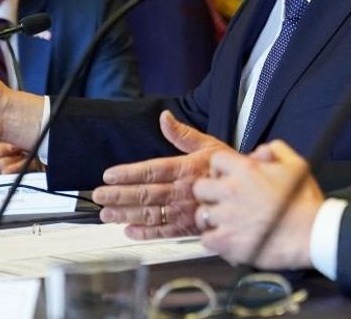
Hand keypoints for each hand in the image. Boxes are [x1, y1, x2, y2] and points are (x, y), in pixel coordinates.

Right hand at [0, 142, 31, 202]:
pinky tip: (16, 173)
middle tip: (27, 151)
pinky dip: (10, 178)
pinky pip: (0, 185)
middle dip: (19, 157)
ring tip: (26, 161)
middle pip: (5, 163)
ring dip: (18, 168)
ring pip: (5, 175)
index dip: (12, 145)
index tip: (20, 141)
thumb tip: (2, 130)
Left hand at [93, 111, 226, 238]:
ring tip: (106, 214)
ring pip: (150, 213)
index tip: (109, 175)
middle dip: (118, 195)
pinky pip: (164, 232)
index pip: (151, 170)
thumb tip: (164, 117)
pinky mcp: (190, 227)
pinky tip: (129, 231)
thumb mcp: (209, 145)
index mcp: (186, 168)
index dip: (128, 173)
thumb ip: (183, 134)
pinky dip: (145, 233)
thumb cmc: (230, 169)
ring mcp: (186, 211)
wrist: (251, 194)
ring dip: (126, 215)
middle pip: (145, 193)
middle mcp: (184, 190)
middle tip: (99, 195)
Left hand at [192, 140, 322, 268]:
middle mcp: (232, 191)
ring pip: (201, 215)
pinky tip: (229, 239)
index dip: (220, 169)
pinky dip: (215, 241)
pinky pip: (206, 240)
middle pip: (200, 187)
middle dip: (209, 193)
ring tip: (225, 222)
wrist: (311, 234)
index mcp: (246, 170)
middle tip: (221, 201)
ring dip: (211, 218)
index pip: (216, 161)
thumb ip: (276, 150)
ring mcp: (227, 217)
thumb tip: (260, 151)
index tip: (226, 177)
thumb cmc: (305, 202)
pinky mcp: (226, 242)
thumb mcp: (296, 165)